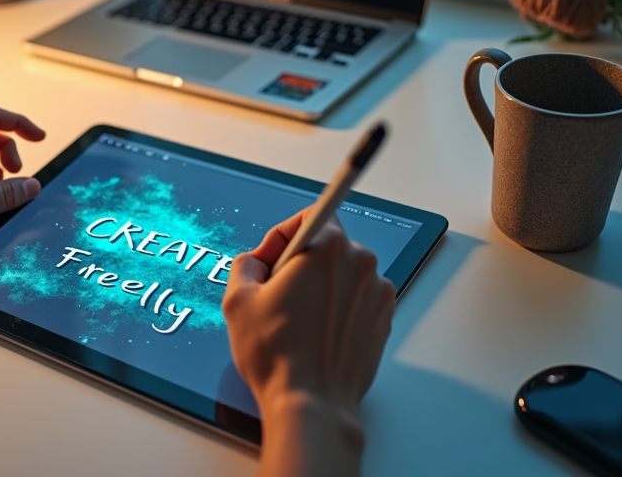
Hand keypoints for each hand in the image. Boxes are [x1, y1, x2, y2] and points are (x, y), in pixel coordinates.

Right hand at [223, 207, 394, 417]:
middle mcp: (360, 264)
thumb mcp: (238, 300)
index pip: (308, 216)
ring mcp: (376, 293)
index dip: (281, 237)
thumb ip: (246, 264)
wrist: (311, 404)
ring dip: (318, 287)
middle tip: (276, 296)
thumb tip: (256, 261)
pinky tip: (315, 333)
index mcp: (327, 248)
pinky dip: (335, 309)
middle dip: (298, 264)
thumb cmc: (279, 356)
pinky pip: (354, 299)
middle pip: (325, 246)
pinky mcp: (383, 318)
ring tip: (295, 321)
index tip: (271, 261)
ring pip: (340, 274)